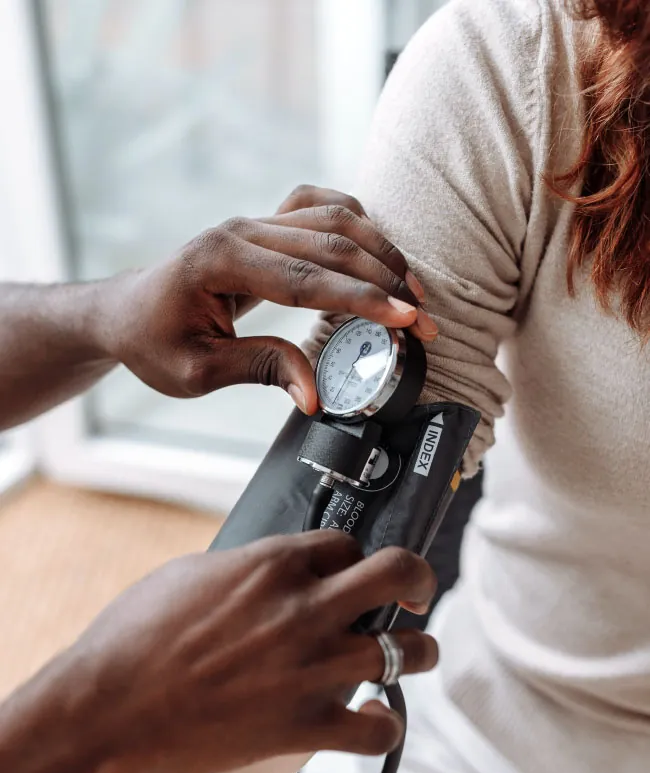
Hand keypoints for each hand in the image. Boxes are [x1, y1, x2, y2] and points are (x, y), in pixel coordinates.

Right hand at [68, 531, 437, 772]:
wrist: (110, 705)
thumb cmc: (137, 635)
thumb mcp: (193, 572)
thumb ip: (247, 565)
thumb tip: (270, 569)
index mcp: (274, 563)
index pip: (346, 543)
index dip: (354, 556)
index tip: (352, 569)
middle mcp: (305, 608)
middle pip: (397, 574)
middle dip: (417, 577)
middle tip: (417, 589)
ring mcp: (311, 667)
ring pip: (406, 651)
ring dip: (418, 650)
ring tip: (415, 652)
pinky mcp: (304, 726)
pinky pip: (376, 729)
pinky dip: (383, 724)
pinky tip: (375, 716)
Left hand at [97, 185, 436, 413]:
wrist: (127, 311)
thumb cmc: (154, 343)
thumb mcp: (197, 372)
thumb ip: (260, 370)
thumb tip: (316, 395)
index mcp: (220, 261)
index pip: (306, 278)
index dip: (362, 300)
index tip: (407, 320)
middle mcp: (241, 229)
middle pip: (331, 243)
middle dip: (387, 282)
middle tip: (425, 321)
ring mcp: (253, 221)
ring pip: (335, 219)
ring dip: (381, 252)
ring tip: (415, 291)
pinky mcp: (264, 225)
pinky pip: (321, 208)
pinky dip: (358, 224)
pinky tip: (379, 249)